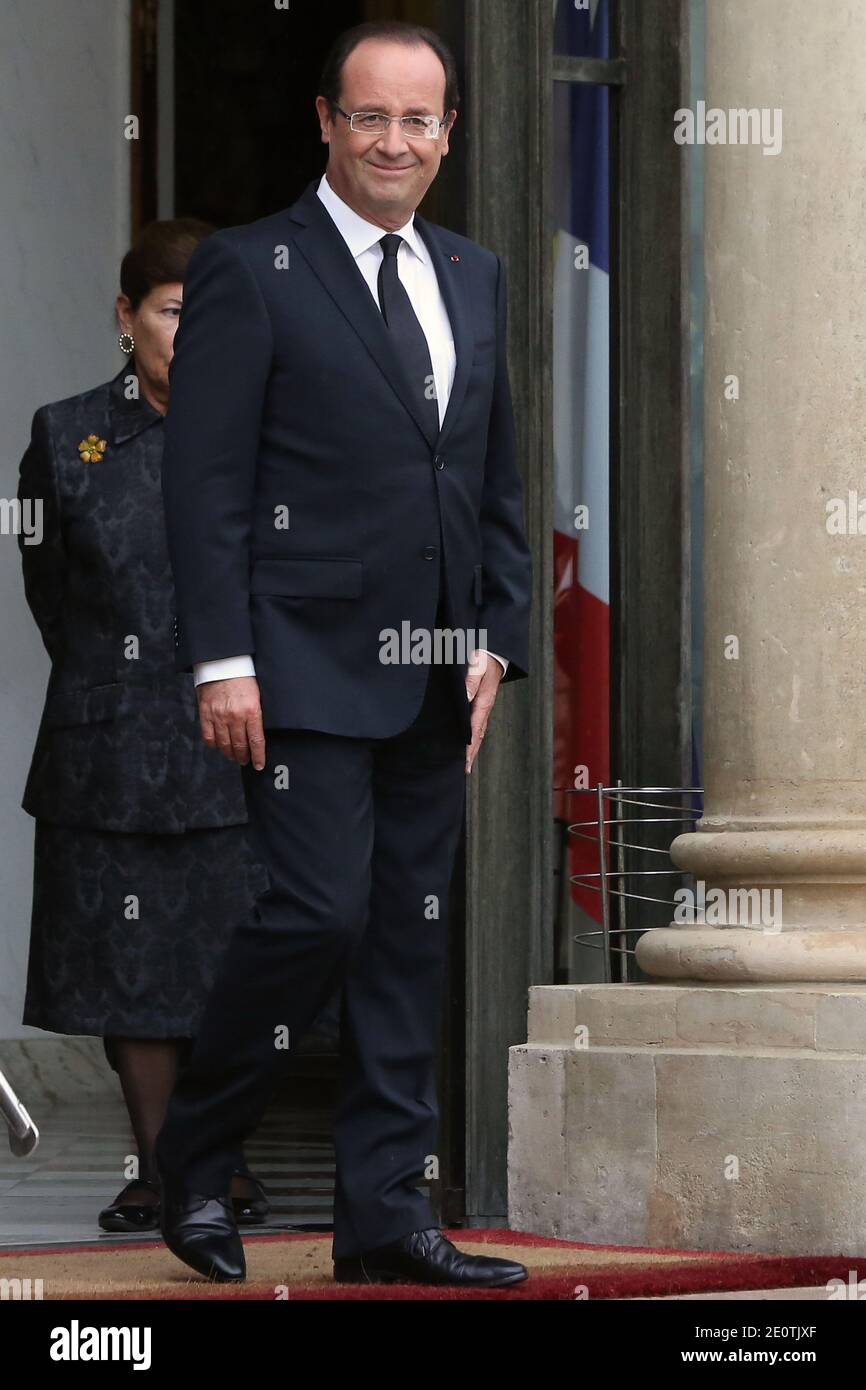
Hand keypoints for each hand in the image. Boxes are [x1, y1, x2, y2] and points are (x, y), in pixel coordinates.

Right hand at [197, 676, 265, 770]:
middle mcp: (235, 716)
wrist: (222, 662)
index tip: (259, 765)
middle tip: (246, 761)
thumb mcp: (258, 694)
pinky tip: (218, 745)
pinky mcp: (205, 713)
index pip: (256, 741)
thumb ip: (257, 713)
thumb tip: (259, 733)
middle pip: (240, 746)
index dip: (258, 756)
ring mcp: (218, 716)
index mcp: (252, 711)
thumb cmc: (243, 677)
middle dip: (244, 757)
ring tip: (233, 756)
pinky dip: (214, 745)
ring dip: (229, 754)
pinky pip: (208, 737)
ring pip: (224, 744)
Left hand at [464, 650, 502, 774]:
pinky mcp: (482, 702)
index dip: (470, 745)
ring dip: (473, 746)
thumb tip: (465, 698)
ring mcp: (484, 705)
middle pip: (479, 734)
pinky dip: (473, 735)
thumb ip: (470, 681)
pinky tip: (467, 741)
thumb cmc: (483, 655)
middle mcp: (485, 706)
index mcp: (484, 699)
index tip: (465, 760)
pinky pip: (477, 723)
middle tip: (465, 770)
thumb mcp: (477, 664)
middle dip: (472, 752)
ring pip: (479, 730)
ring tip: (466, 762)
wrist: (494, 649)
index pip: (476, 727)